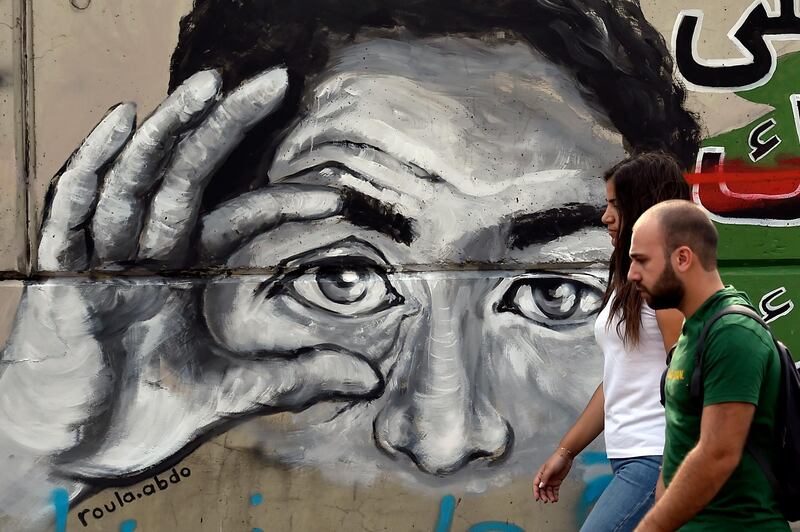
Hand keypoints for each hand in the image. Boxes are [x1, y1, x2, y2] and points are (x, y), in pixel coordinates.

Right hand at [0, 68, 383, 487]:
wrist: (63, 458)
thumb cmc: (137, 418)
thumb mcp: (232, 394)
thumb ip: (296, 378)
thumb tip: (371, 378)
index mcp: (182, 275)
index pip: (236, 220)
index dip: (282, 203)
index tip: (337, 200)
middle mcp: (144, 255)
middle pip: (187, 175)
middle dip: (226, 126)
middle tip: (275, 81)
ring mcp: (99, 261)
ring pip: (135, 180)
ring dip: (169, 131)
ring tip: (209, 86)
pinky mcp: (58, 278)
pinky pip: (72, 211)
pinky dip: (94, 165)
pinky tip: (122, 120)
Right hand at [532, 449, 573, 502]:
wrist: (566, 457)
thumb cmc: (556, 460)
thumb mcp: (549, 469)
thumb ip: (545, 478)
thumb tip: (540, 486)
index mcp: (541, 474)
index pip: (536, 484)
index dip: (535, 491)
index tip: (537, 498)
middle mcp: (545, 478)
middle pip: (542, 489)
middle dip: (543, 495)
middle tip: (546, 500)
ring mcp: (551, 481)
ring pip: (549, 491)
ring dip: (550, 496)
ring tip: (553, 500)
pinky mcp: (557, 482)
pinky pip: (555, 490)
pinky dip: (555, 495)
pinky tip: (556, 499)